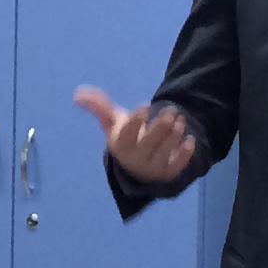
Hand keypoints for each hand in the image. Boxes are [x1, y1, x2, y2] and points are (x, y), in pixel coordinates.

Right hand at [72, 87, 196, 183]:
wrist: (137, 169)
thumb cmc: (125, 139)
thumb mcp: (112, 124)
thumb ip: (99, 108)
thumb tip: (77, 94)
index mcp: (120, 145)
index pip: (127, 134)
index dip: (135, 121)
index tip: (144, 106)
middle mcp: (136, 159)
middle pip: (149, 143)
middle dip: (160, 126)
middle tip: (171, 111)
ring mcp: (153, 167)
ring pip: (165, 152)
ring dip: (174, 135)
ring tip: (180, 120)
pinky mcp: (168, 173)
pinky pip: (178, 165)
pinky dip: (185, 153)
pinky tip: (189, 140)